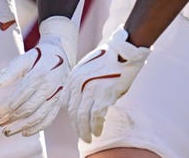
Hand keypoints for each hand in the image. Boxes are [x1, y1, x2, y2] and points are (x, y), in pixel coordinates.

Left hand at [0, 16, 76, 136]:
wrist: (60, 55)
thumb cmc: (37, 58)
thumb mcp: (23, 59)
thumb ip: (9, 72)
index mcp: (40, 74)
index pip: (22, 94)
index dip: (9, 105)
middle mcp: (50, 86)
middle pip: (30, 107)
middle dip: (12, 117)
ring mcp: (56, 96)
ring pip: (39, 116)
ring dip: (22, 126)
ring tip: (6, 131)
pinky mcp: (59, 103)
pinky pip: (49, 119)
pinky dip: (37, 128)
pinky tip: (24, 133)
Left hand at [65, 26, 149, 142]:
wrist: (122, 51)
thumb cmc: (107, 59)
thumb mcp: (87, 68)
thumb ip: (81, 83)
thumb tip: (81, 102)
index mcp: (73, 77)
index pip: (66, 102)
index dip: (71, 115)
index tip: (77, 122)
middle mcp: (79, 84)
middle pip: (73, 111)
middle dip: (77, 126)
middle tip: (82, 135)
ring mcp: (91, 90)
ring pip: (82, 117)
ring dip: (85, 130)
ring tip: (89, 138)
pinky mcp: (104, 94)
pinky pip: (97, 116)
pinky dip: (96, 126)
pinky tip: (98, 131)